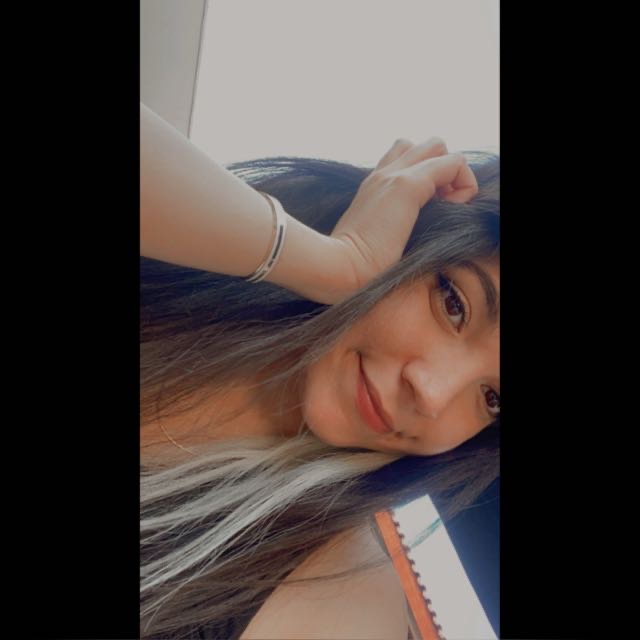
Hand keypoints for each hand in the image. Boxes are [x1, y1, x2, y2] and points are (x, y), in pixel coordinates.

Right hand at [328, 137, 477, 297]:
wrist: (336, 269)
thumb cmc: (352, 268)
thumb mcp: (366, 241)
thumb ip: (384, 229)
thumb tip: (405, 239)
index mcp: (372, 187)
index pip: (405, 158)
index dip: (425, 179)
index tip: (426, 212)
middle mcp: (381, 175)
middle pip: (423, 146)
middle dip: (442, 170)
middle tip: (439, 206)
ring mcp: (393, 176)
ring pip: (438, 145)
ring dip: (451, 172)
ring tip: (443, 205)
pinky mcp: (408, 186)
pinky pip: (453, 164)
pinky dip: (462, 185)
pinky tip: (450, 211)